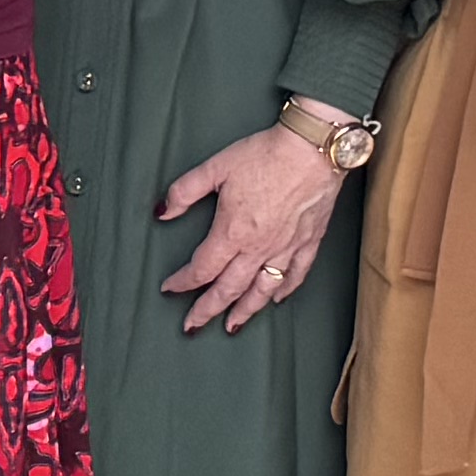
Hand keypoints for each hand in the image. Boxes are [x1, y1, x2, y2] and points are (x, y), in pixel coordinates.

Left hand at [160, 121, 346, 334]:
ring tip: (232, 326)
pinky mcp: (309, 242)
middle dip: (208, 309)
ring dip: (245, 311)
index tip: (170, 289)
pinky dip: (284, 291)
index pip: (202, 268)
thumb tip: (162, 212)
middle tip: (193, 326)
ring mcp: (287, 248)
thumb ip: (184, 192)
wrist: (313, 150)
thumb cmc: (265, 155)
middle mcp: (259, 248)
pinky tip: (276, 300)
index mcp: (232, 232)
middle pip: (229, 289)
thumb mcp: (215, 167)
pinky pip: (296, 275)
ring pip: (262, 290)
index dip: (183, 282)